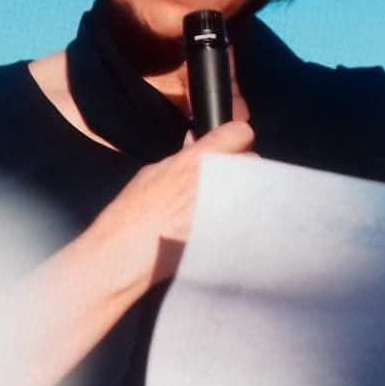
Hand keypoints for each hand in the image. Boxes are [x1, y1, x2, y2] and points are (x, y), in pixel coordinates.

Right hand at [89, 120, 254, 289]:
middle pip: (253, 161)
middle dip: (240, 167)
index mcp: (201, 158)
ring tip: (220, 204)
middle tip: (222, 178)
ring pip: (254, 190)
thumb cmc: (135, 212)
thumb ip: (184, 155)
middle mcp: (222, 180)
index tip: (229, 144)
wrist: (130, 253)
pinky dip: (240, 219)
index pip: (241, 132)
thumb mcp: (155, 171)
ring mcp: (232, 209)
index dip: (235, 137)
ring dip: (242, 194)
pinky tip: (221, 224)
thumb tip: (195, 144)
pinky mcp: (235, 235)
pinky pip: (248, 219)